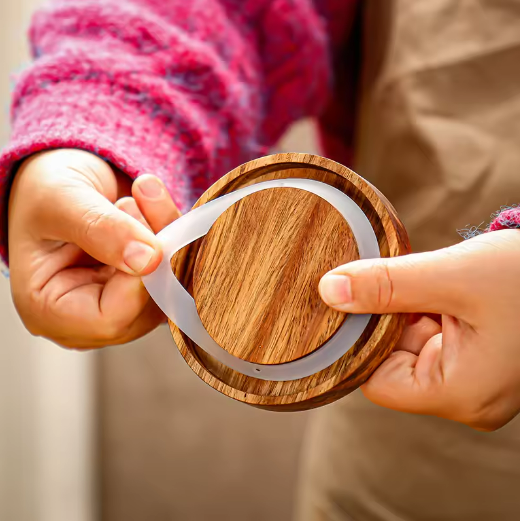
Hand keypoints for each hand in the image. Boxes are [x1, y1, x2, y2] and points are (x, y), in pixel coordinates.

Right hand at [8, 149, 178, 347]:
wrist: (59, 176)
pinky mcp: (142, 290)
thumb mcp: (62, 201)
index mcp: (47, 310)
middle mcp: (84, 319)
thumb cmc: (45, 191)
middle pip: (145, 309)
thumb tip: (149, 260)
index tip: (140, 230)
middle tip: (138, 203)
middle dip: (156, 251)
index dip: (139, 280)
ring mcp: (118, 306)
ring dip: (168, 237)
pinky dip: (174, 236)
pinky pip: (176, 273)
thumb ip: (102, 229)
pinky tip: (152, 205)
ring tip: (141, 197)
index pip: (111, 320)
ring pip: (168, 290)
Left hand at [319, 229, 519, 430]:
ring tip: (429, 284)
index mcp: (461, 393)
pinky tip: (438, 289)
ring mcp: (471, 379)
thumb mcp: (452, 277)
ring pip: (407, 345)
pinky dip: (423, 309)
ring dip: (407, 310)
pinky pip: (429, 336)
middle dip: (387, 319)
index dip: (360, 339)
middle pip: (390, 360)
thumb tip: (329, 290)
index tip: (354, 300)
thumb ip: (387, 285)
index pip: (375, 379)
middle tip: (396, 282)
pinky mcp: (475, 359)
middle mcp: (466, 397)